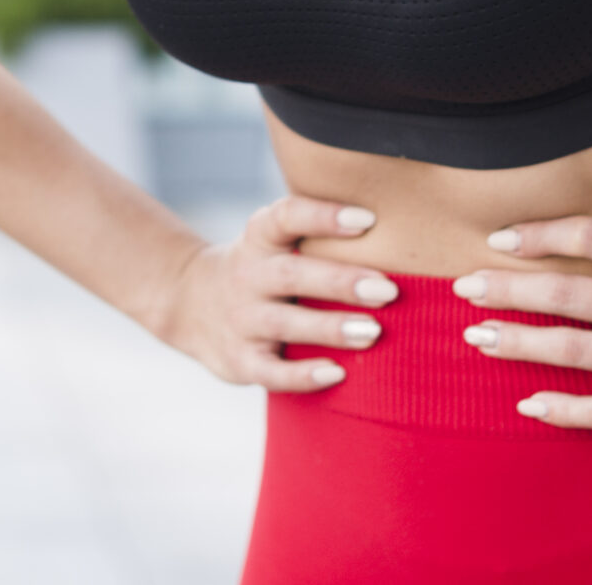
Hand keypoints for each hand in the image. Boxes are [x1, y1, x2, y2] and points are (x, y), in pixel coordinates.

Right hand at [154, 194, 401, 391]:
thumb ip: (318, 234)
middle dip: (341, 281)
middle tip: (388, 289)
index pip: (287, 217)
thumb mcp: (275, 240)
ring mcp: (241, 320)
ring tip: (372, 332)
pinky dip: (302, 375)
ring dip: (329, 327)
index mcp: (259, 238)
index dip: (324, 216)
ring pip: (284, 324)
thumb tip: (400, 231)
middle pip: (292, 274)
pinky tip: (337, 373)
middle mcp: (247, 275)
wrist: (191, 301)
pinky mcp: (240, 360)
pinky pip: (270, 372)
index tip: (367, 219)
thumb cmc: (264, 266)